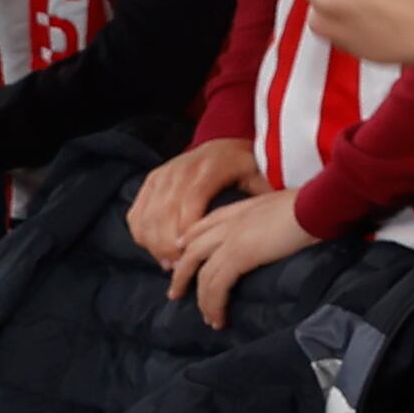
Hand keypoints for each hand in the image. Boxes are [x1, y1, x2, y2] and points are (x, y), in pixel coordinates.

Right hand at [128, 137, 256, 268]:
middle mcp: (182, 168)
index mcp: (211, 167)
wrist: (223, 143)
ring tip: (168, 263)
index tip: (190, 256)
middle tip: (178, 269)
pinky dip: (141, 234)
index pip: (192, 201)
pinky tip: (154, 249)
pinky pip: (137, 213)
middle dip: (168, 245)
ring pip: (148, 215)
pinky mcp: (151, 181)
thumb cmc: (244, 166)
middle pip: (165, 212)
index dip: (188, 230)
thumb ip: (262, 195)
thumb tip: (276, 222)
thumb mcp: (258, 175)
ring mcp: (163, 174)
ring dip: (153, 244)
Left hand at [171, 184, 314, 328]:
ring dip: (201, 300)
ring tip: (207, 318)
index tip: (183, 257)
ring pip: (201, 275)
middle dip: (181, 275)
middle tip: (176, 294)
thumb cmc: (313, 202)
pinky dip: (213, 305)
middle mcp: (228, 224)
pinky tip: (218, 318)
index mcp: (240, 209)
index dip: (189, 243)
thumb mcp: (284, 204)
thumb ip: (269, 217)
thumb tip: (273, 232)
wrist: (319, 203)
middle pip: (191, 252)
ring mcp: (230, 240)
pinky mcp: (238, 257)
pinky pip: (216, 287)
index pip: (203, 226)